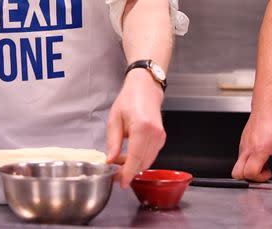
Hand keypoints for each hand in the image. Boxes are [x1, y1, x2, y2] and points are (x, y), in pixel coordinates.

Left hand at [105, 70, 165, 187]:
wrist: (145, 89)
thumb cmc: (130, 99)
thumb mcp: (115, 119)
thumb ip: (113, 142)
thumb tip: (110, 160)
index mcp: (142, 127)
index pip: (135, 157)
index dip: (127, 173)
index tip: (120, 182)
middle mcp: (154, 134)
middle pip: (142, 162)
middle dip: (128, 171)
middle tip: (113, 173)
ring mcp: (160, 137)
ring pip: (147, 161)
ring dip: (133, 165)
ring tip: (118, 161)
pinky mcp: (161, 138)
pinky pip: (150, 155)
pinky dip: (139, 159)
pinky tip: (128, 155)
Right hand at [231, 106, 271, 181]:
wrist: (266, 108)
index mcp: (258, 151)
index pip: (250, 173)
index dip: (260, 178)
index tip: (269, 173)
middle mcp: (247, 149)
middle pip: (237, 173)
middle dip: (249, 177)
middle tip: (262, 172)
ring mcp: (243, 146)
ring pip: (238, 165)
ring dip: (250, 168)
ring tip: (263, 162)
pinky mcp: (242, 142)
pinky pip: (241, 157)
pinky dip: (249, 160)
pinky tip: (260, 154)